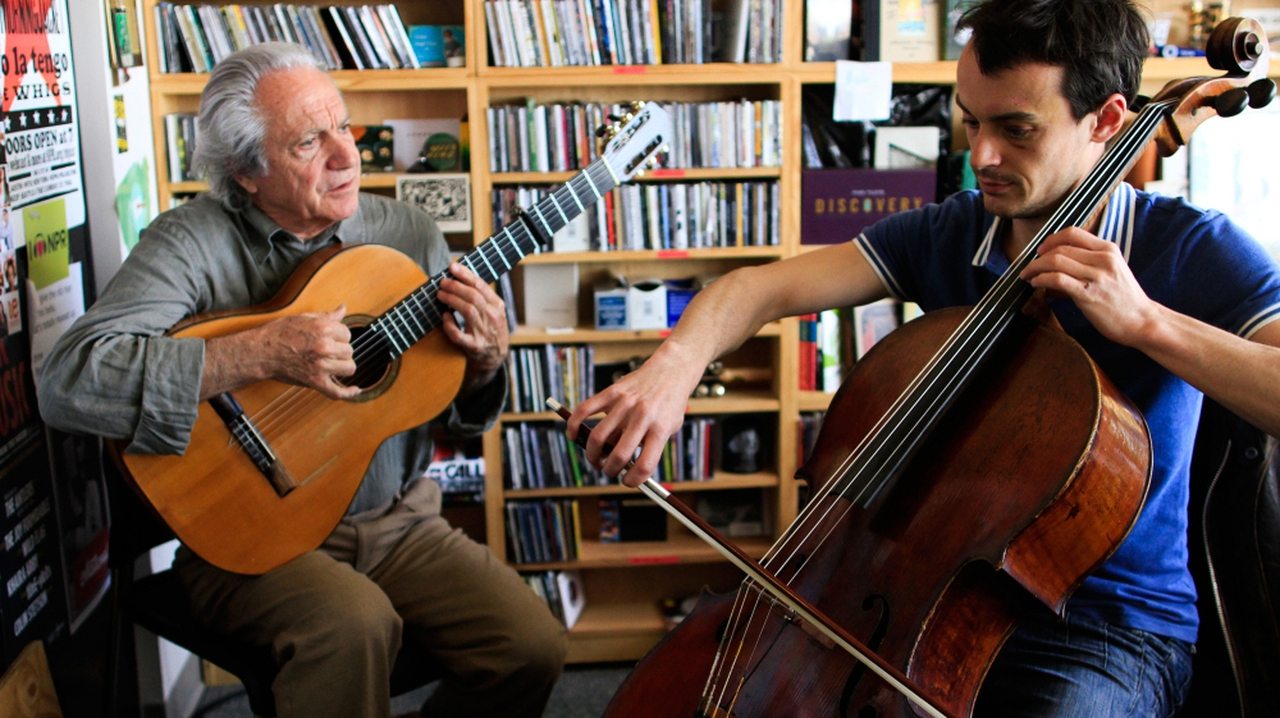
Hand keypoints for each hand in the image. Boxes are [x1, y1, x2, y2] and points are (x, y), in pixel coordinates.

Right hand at [258, 305, 358, 399]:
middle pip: (349, 350)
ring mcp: (321, 365)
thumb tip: (343, 309)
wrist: (261, 352)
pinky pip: (338, 391)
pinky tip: (355, 390)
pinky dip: (349, 393)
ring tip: (333, 364)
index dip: (340, 336)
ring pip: (349, 368)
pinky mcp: (315, 381)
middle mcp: (325, 346)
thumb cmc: (279, 333)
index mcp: (323, 328)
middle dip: (340, 351)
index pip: (347, 333)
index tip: (331, 339)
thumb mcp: (304, 317)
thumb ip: (327, 316)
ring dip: (343, 366)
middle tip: (326, 351)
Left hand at [438, 261, 508, 390]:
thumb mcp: (494, 311)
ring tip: (440, 294)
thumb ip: (482, 296)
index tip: (453, 267)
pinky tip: (444, 317)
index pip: (481, 286)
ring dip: (451, 300)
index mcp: (498, 306)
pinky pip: (459, 334)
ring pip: (467, 310)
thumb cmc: (491, 330)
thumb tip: (460, 278)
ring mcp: (484, 332)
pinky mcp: (475, 346)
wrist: (495, 357)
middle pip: (473, 296)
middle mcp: (493, 317)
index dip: (465, 275)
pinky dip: (450, 325)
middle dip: (455, 286)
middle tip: (442, 282)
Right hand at [568, 343, 703, 486]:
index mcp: (660, 429)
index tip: (627, 481)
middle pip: (618, 455)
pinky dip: (574, 425)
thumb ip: (647, 446)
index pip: (643, 466)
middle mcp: (642, 416)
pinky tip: (573, 435)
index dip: (632, 481)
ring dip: (593, 455)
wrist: (670, 371)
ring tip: (596, 459)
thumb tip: (620, 466)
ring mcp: (625, 403)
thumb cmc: (669, 405)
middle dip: (609, 470)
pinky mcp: (612, 392)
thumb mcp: (668, 428)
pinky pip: (585, 410)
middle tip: (609, 470)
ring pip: (598, 438)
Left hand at [1020, 227, 1157, 346]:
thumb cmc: (1125, 299)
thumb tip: (1059, 263)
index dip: (1051, 239)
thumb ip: (1090, 262)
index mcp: (1108, 250)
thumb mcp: (1112, 270)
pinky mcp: (1089, 294)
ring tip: (1028, 275)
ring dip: (1035, 267)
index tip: (1040, 250)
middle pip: (1060, 248)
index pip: (1073, 233)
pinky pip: (1058, 279)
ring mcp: (1097, 276)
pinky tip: (1036, 284)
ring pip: (1056, 261)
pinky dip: (1042, 279)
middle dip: (1038, 257)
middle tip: (1029, 267)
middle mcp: (1103, 259)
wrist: (1143, 321)